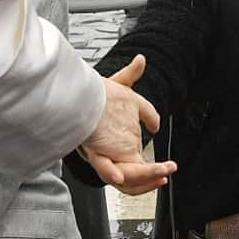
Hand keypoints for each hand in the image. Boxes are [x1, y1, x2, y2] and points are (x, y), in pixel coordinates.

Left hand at [80, 55, 176, 194]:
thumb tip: (141, 60)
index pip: (139, 164)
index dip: (154, 169)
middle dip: (154, 175)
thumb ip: (129, 74)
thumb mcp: (112, 85)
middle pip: (134, 175)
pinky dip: (112, 173)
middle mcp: (112, 152)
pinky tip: (120, 174)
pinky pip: (104, 168)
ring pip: (124, 178)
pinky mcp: (93, 152)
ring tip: (160, 175)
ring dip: (144, 178)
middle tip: (168, 171)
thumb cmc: (89, 95)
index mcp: (120, 144)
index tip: (169, 165)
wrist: (69, 95)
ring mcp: (103, 153)